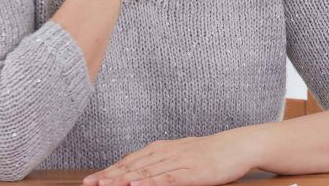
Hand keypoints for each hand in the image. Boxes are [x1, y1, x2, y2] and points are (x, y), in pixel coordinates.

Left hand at [82, 129, 261, 185]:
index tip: (91, 179)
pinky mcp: (193, 172)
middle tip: (89, 183)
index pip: (131, 160)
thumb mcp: (184, 155)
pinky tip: (137, 185)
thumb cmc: (212, 153)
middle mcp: (168, 152)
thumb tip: (143, 171)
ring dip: (123, 179)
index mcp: (164, 148)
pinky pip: (168, 178)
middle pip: (133, 165)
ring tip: (105, 185)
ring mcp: (180, 162)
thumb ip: (164, 162)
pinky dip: (150, 182)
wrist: (239, 145)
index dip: (110, 170)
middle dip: (109, 175)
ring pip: (146, 172)